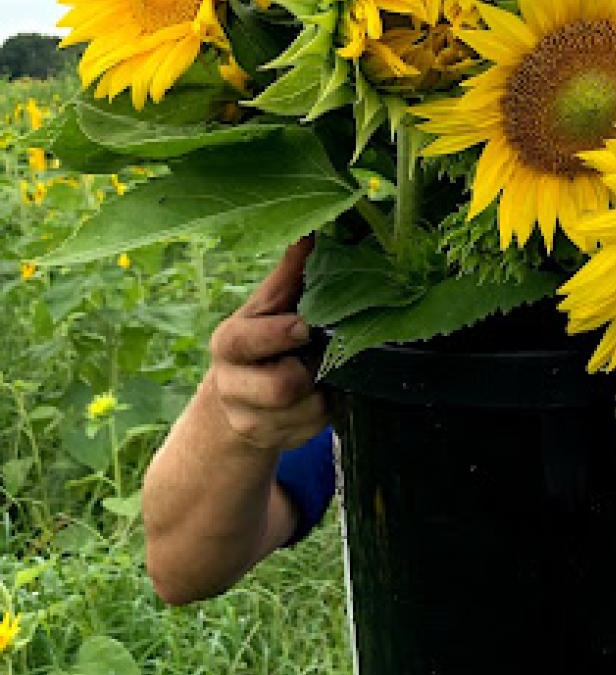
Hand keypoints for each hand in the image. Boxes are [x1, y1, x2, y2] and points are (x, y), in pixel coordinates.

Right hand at [206, 238, 328, 453]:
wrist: (237, 400)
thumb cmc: (263, 337)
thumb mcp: (269, 307)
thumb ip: (288, 275)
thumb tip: (311, 231)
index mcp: (228, 343)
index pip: (246, 342)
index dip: (277, 335)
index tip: (304, 327)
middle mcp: (231, 385)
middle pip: (281, 386)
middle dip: (309, 372)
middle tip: (316, 354)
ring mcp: (250, 420)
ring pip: (307, 410)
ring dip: (324, 391)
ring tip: (320, 373)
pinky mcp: (273, 442)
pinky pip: (316, 428)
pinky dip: (327, 410)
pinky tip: (320, 394)